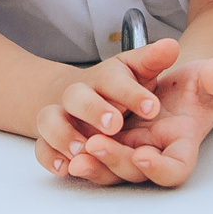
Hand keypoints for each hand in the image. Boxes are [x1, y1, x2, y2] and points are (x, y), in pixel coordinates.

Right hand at [34, 39, 173, 186]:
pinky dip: (49, 157)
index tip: (153, 108)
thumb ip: (153, 61)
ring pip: (50, 120)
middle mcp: (77, 95)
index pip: (114, 80)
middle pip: (76, 96)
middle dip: (93, 110)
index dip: (131, 94)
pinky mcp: (49, 139)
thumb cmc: (116, 86)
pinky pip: (41, 148)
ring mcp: (60, 117)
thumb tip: (171, 46)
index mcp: (103, 79)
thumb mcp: (136, 71)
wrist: (78, 96)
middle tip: (114, 126)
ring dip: (64, 135)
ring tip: (82, 149)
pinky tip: (63, 168)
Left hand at [78, 54, 212, 188]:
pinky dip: (75, 161)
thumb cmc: (202, 86)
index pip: (175, 170)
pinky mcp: (112, 144)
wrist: (184, 87)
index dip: (159, 169)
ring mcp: (131, 151)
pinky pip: (91, 161)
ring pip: (109, 171)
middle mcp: (155, 154)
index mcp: (183, 144)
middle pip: (134, 173)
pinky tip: (61, 157)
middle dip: (114, 162)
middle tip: (94, 145)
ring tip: (74, 155)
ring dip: (93, 166)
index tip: (143, 155)